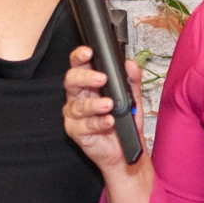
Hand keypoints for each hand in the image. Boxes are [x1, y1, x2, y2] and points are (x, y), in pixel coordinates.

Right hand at [62, 45, 144, 173]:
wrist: (124, 150)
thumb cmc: (123, 122)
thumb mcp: (132, 98)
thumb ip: (132, 80)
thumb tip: (131, 64)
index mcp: (88, 84)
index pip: (79, 65)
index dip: (80, 57)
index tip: (89, 52)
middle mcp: (78, 97)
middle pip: (71, 81)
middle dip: (86, 77)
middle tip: (102, 78)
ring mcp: (74, 115)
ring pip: (78, 105)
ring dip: (94, 104)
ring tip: (109, 104)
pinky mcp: (76, 131)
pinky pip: (84, 125)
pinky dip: (98, 122)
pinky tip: (109, 121)